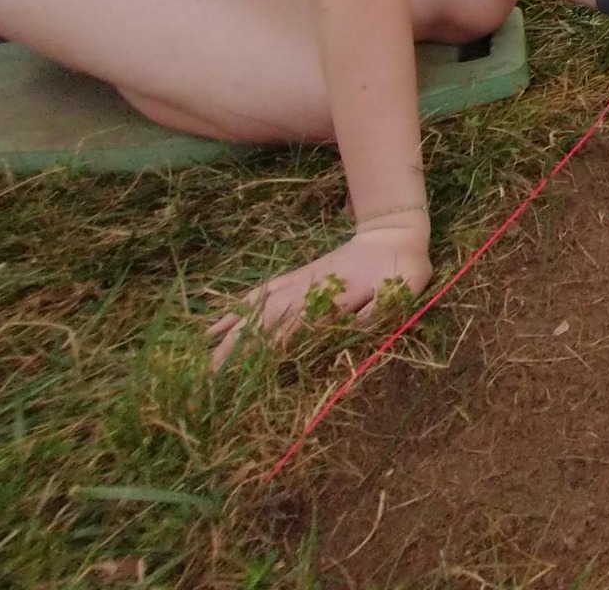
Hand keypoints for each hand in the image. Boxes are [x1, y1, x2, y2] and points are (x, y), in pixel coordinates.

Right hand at [209, 217, 431, 367]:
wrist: (394, 233)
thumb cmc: (404, 267)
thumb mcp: (404, 288)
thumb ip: (381, 309)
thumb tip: (354, 329)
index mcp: (333, 298)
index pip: (292, 328)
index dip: (266, 350)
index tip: (241, 373)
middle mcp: (309, 290)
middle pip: (265, 319)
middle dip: (236, 346)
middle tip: (209, 375)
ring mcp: (301, 281)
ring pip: (259, 305)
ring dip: (232, 328)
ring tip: (203, 351)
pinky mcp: (300, 276)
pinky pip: (264, 291)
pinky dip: (241, 306)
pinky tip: (220, 321)